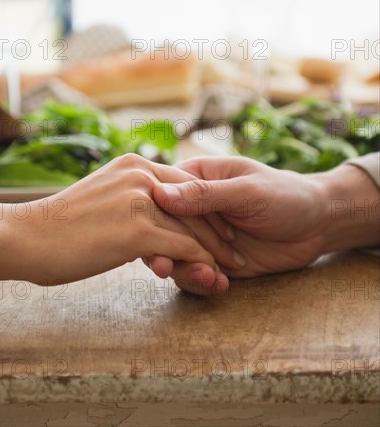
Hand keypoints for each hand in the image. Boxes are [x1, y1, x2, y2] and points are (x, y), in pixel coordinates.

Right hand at [22, 154, 229, 286]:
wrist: (25, 236)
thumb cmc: (60, 225)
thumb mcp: (103, 197)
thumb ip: (130, 198)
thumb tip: (149, 212)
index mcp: (134, 165)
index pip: (185, 186)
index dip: (206, 210)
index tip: (220, 231)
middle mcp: (141, 175)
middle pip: (196, 205)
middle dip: (219, 232)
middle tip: (234, 252)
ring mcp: (140, 200)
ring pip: (194, 228)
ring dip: (216, 252)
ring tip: (229, 270)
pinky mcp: (137, 230)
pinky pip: (183, 247)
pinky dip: (201, 264)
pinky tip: (210, 277)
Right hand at [150, 156, 377, 293]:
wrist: (317, 225)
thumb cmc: (285, 195)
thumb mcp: (247, 192)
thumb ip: (206, 195)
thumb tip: (159, 194)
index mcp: (195, 178)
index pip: (160, 194)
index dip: (150, 215)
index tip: (147, 234)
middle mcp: (192, 208)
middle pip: (161, 229)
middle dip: (163, 250)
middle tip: (165, 268)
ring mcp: (202, 236)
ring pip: (175, 256)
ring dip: (185, 271)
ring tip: (210, 278)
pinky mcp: (213, 260)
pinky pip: (196, 274)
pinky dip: (203, 283)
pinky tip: (220, 285)